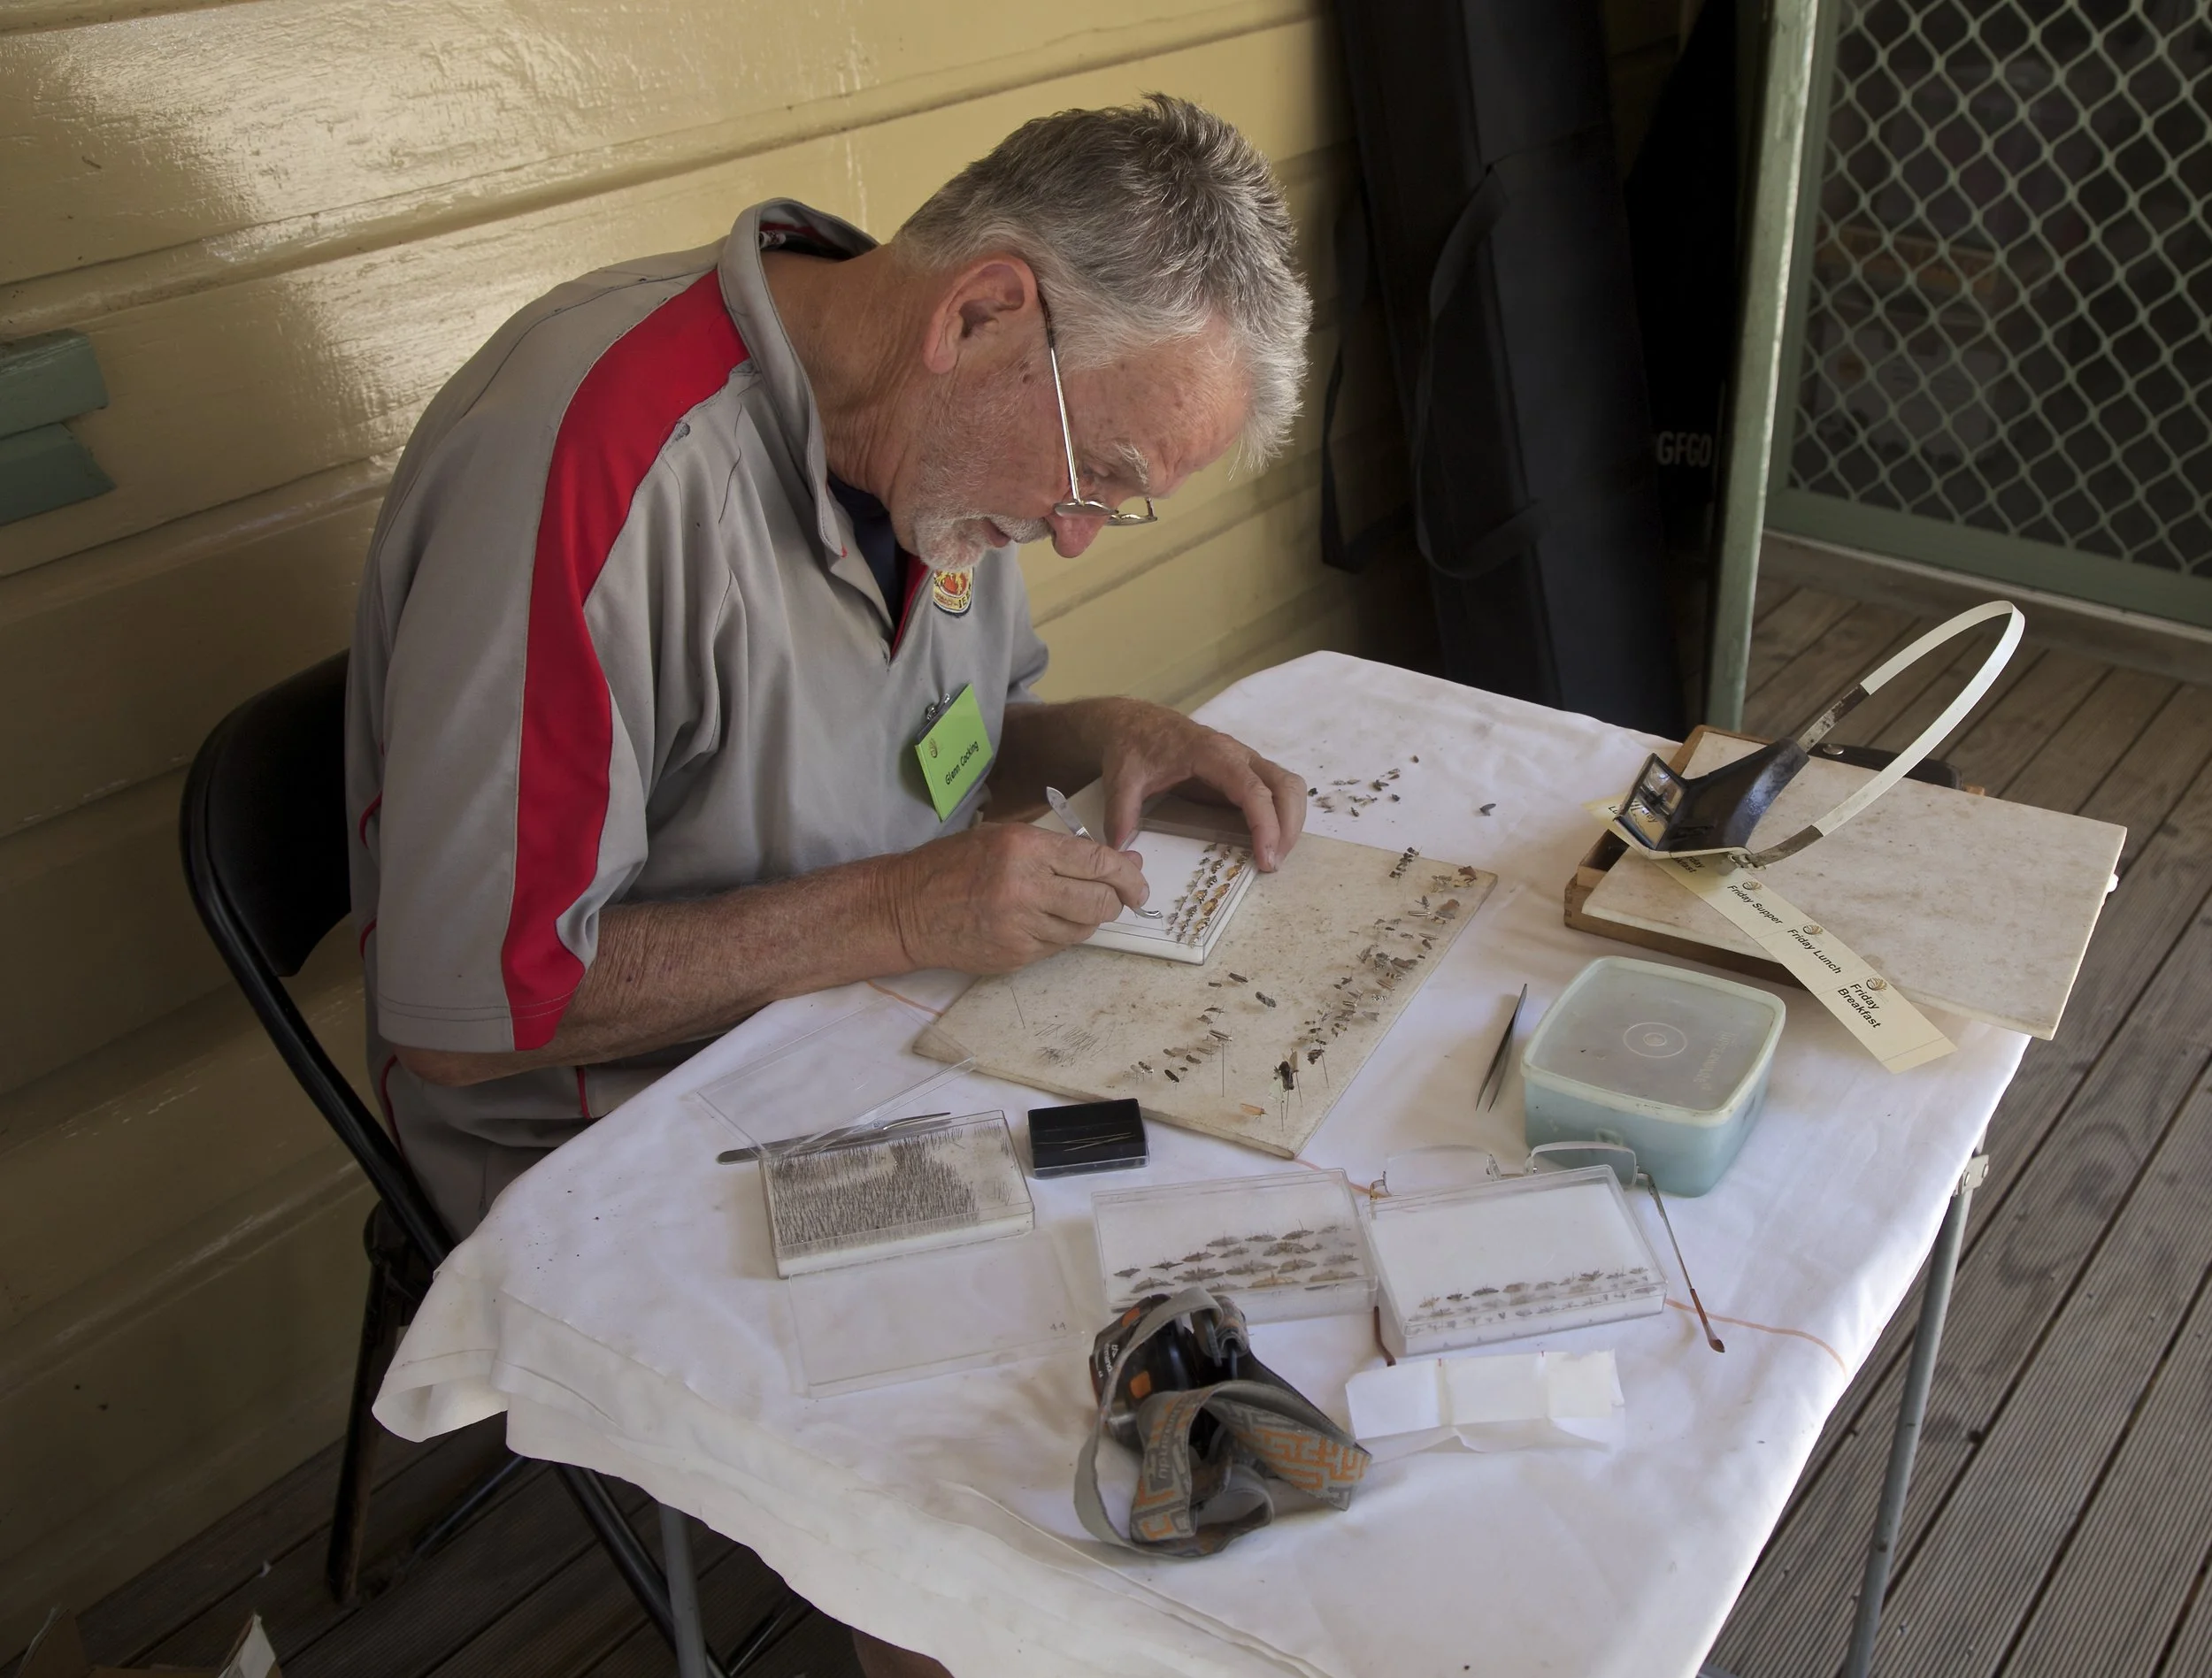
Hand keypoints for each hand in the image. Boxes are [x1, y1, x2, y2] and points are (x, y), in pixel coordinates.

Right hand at [882, 822, 1149, 973]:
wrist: (905, 910)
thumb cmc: (951, 865)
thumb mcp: (1003, 836)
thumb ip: (1061, 847)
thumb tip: (1121, 859)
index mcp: (1024, 849)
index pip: (1098, 863)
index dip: (1128, 873)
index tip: (1138, 878)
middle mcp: (1025, 888)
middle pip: (1100, 902)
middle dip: (1117, 899)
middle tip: (1118, 896)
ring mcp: (1020, 927)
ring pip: (1084, 929)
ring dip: (1088, 919)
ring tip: (1071, 905)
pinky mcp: (1015, 955)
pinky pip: (1058, 947)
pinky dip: (1062, 934)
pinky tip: (1044, 921)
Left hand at [1098, 703, 1306, 869]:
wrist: (1133, 723)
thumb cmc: (1132, 745)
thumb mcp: (1122, 779)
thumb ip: (1121, 813)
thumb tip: (1122, 849)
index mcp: (1211, 753)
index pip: (1253, 789)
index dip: (1266, 824)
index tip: (1266, 857)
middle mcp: (1236, 754)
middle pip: (1285, 785)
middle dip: (1288, 827)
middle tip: (1272, 864)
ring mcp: (1243, 761)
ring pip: (1288, 786)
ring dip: (1290, 822)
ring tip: (1273, 856)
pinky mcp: (1242, 771)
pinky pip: (1275, 790)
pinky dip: (1280, 815)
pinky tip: (1266, 841)